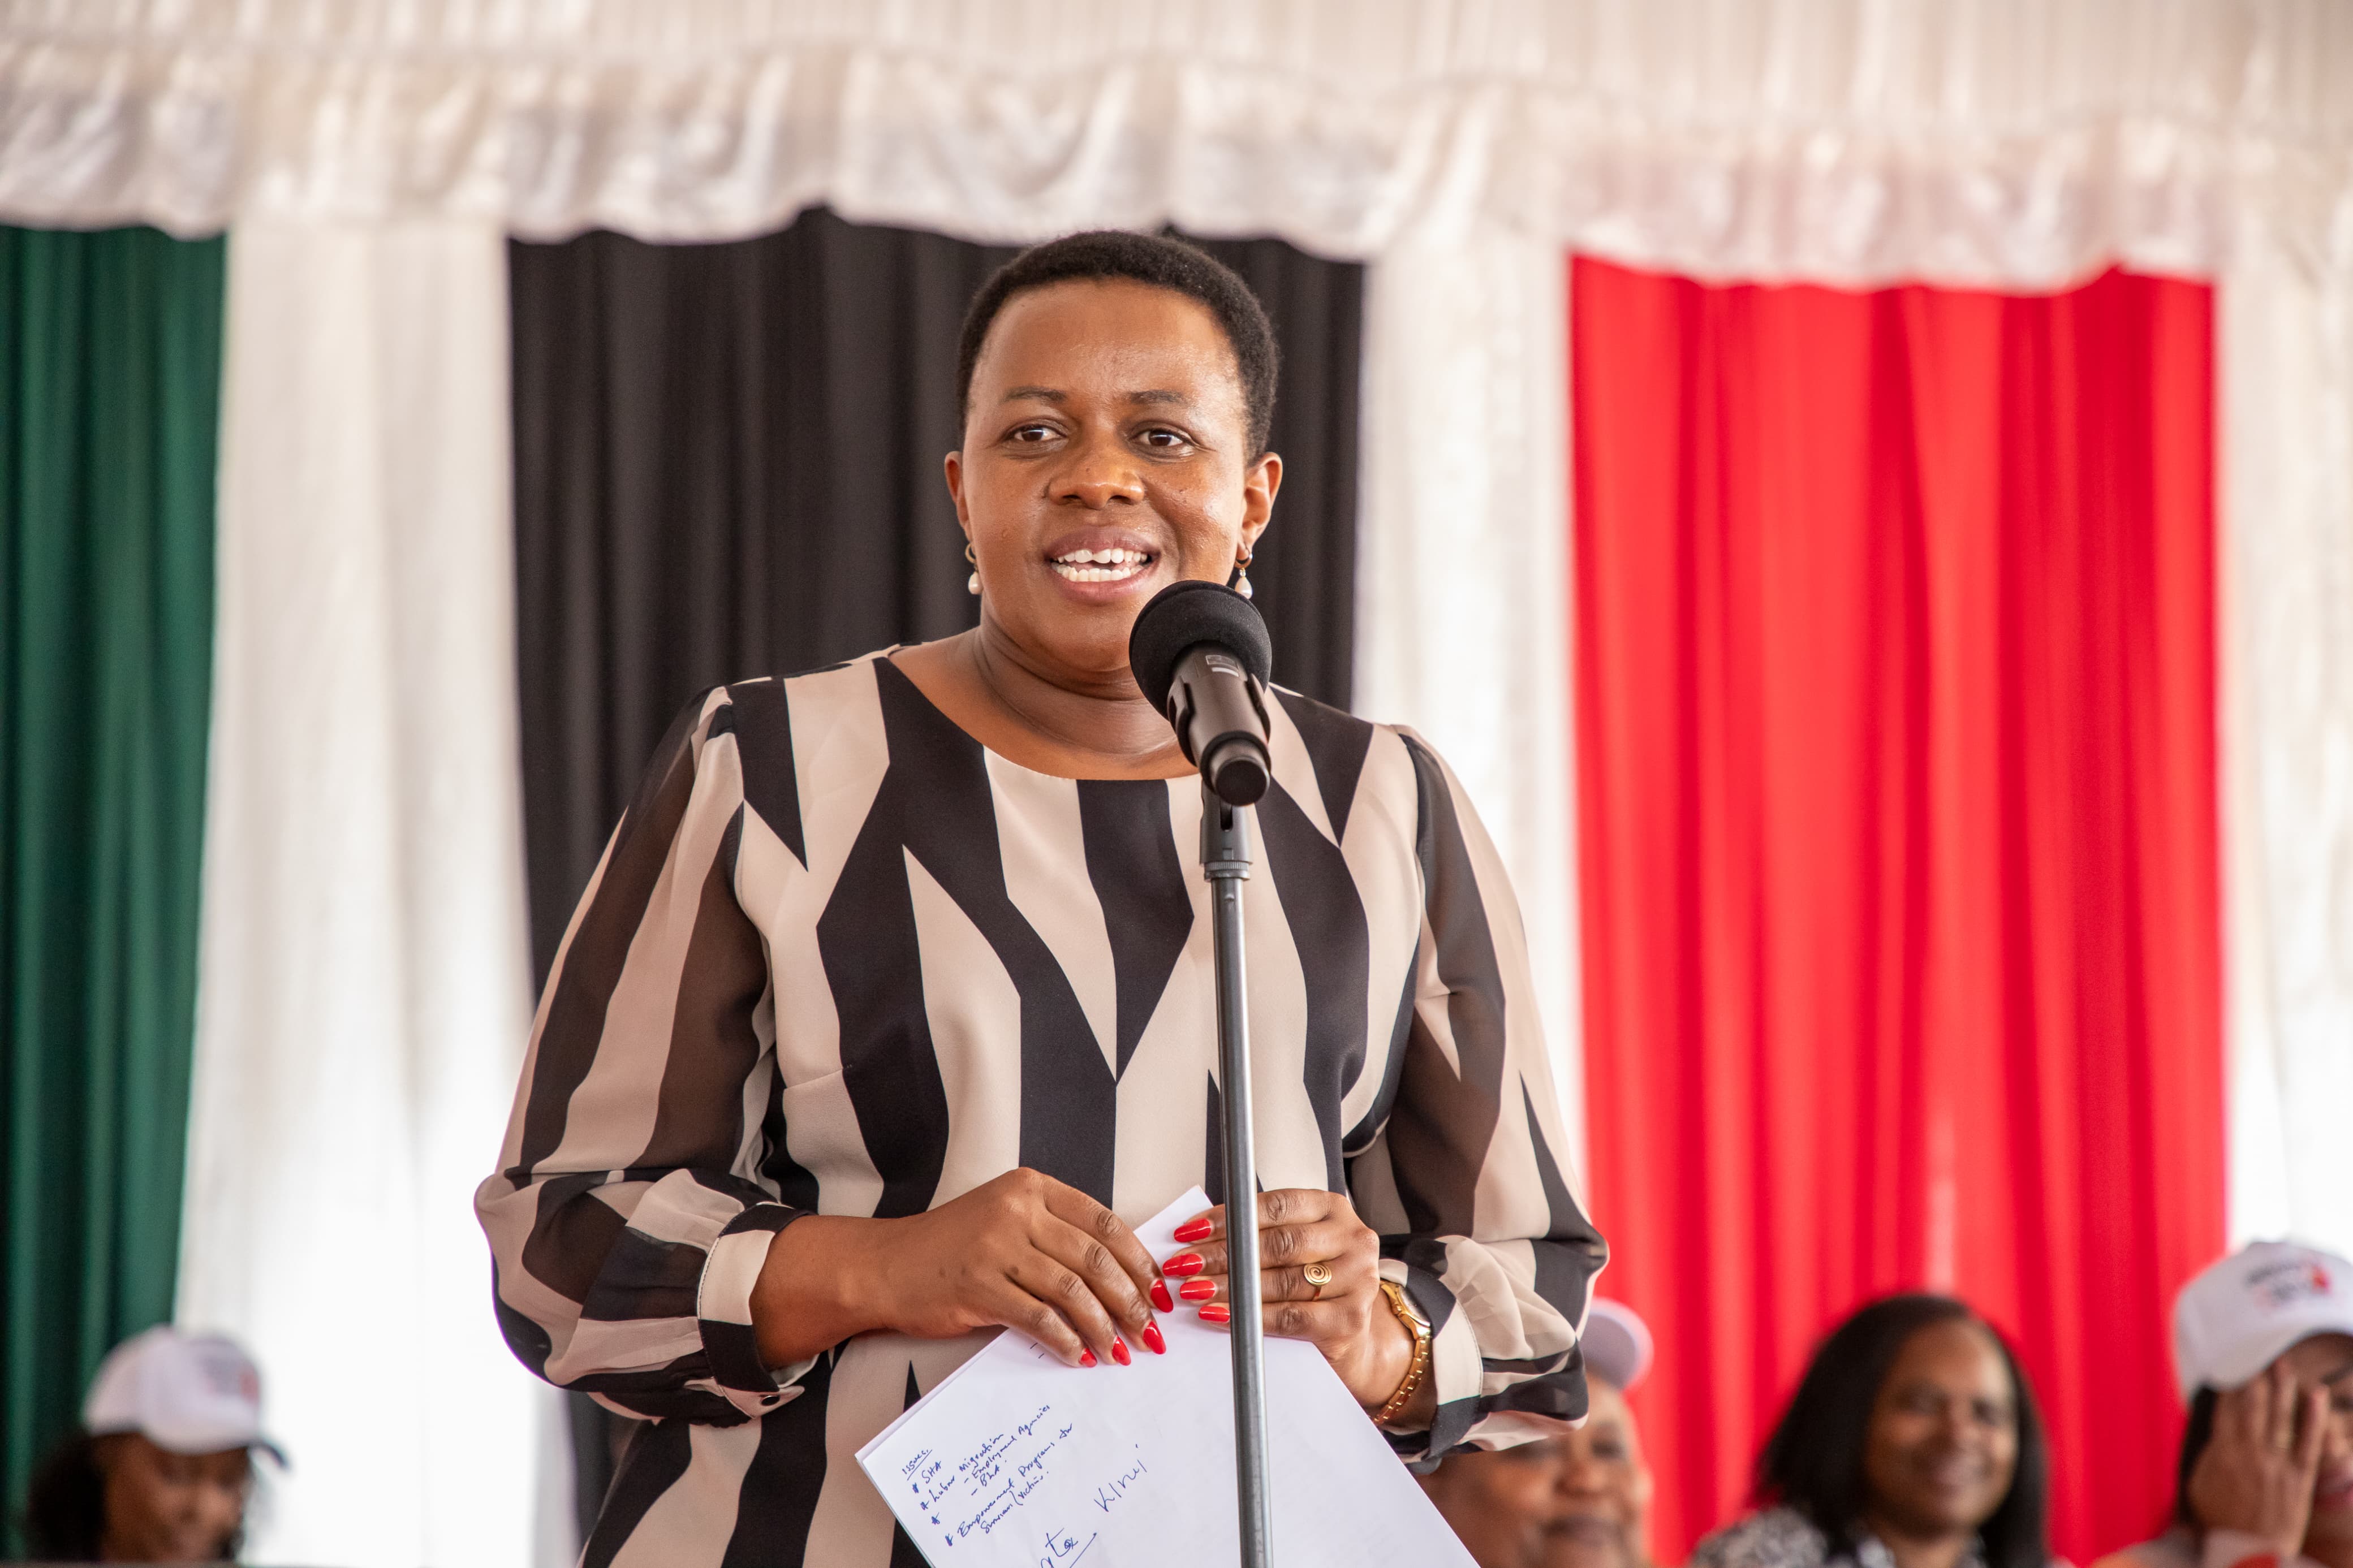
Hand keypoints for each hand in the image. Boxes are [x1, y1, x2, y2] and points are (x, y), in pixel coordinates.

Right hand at [751, 1169, 1164, 1368]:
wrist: (886, 1266)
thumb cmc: (952, 1247)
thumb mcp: (1007, 1220)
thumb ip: (1056, 1236)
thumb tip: (1121, 1277)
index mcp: (1031, 1187)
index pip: (1104, 1223)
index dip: (1139, 1260)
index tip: (1159, 1290)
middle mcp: (1016, 1210)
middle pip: (1095, 1259)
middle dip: (1131, 1300)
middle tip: (1150, 1330)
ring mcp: (997, 1247)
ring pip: (1073, 1291)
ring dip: (1104, 1327)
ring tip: (1121, 1351)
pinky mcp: (980, 1286)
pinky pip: (1039, 1318)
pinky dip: (1066, 1341)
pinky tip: (1079, 1356)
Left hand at [1161, 1189, 1415, 1412]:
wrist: (1353, 1336)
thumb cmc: (1316, 1286)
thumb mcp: (1295, 1250)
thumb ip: (1258, 1237)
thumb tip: (1196, 1237)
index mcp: (1333, 1209)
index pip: (1277, 1205)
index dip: (1230, 1218)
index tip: (1191, 1231)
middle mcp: (1352, 1239)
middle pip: (1279, 1243)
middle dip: (1224, 1254)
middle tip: (1184, 1264)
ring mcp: (1357, 1279)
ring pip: (1283, 1280)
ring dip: (1231, 1287)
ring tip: (1194, 1290)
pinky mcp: (1350, 1319)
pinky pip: (1291, 1317)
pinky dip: (1251, 1317)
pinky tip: (1221, 1315)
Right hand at [2188, 1361, 2326, 1557]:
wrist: (2251, 1552)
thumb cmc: (2221, 1522)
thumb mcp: (2198, 1487)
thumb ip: (2206, 1458)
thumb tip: (2213, 1436)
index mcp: (2223, 1454)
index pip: (2226, 1410)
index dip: (2230, 1385)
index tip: (2232, 1364)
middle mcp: (2251, 1453)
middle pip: (2253, 1406)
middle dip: (2256, 1377)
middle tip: (2259, 1352)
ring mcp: (2278, 1463)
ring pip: (2280, 1417)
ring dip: (2282, 1388)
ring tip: (2283, 1363)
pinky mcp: (2300, 1477)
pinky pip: (2310, 1441)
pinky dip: (2314, 1417)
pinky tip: (2317, 1395)